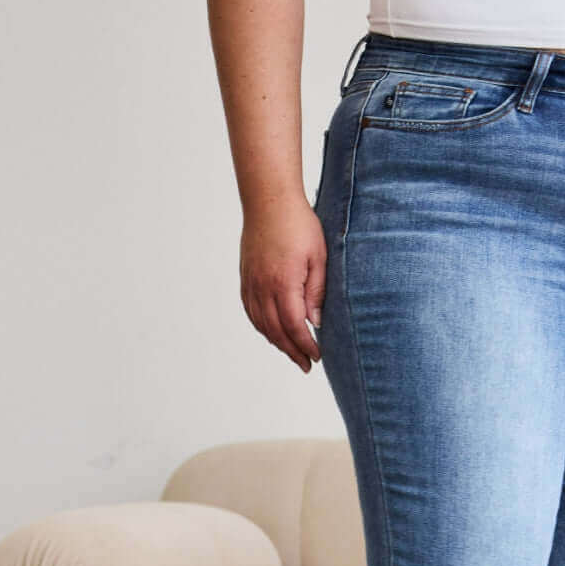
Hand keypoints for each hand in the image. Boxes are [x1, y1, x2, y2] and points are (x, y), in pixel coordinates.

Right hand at [239, 197, 325, 370]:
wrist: (269, 201)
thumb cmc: (299, 224)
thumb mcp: (319, 257)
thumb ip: (317, 291)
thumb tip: (315, 322)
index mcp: (284, 283)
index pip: (294, 326)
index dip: (305, 345)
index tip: (317, 356)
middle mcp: (263, 287)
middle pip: (276, 331)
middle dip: (292, 351)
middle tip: (306, 365)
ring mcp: (251, 283)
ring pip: (261, 323)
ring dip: (276, 342)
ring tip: (292, 353)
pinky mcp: (246, 277)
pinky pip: (251, 310)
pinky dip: (261, 326)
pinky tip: (271, 332)